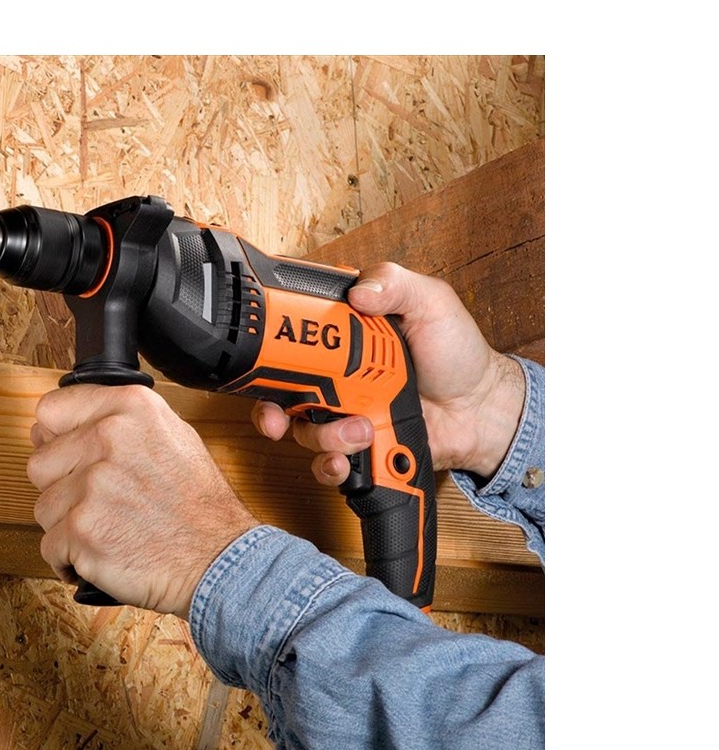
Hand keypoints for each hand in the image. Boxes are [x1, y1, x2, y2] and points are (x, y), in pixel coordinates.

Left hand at [27, 384, 258, 618]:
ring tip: (108, 528)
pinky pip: (49, 545)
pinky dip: (70, 558)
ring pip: (43, 506)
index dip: (55, 439)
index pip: (50, 410)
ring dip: (67, 525)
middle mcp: (109, 437)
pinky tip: (101, 552)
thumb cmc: (198, 506)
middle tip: (99, 502)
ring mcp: (93, 484)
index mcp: (130, 407)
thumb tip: (58, 427)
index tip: (67, 457)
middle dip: (62, 487)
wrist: (218, 558)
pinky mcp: (81, 529)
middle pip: (40, 462)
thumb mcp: (172, 436)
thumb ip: (117, 422)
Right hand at [253, 263, 525, 486]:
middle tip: (280, 415)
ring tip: (360, 430)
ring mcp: (343, 413)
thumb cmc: (457, 353)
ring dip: (322, 436)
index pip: (292, 336)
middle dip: (269, 408)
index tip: (267, 354)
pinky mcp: (355, 447)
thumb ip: (396, 283)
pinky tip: (345, 460)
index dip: (271, 347)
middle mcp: (335, 375)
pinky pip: (324, 463)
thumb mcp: (432, 302)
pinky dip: (329, 466)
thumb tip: (358, 290)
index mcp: (345, 336)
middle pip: (279, 391)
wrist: (481, 410)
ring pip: (302, 431)